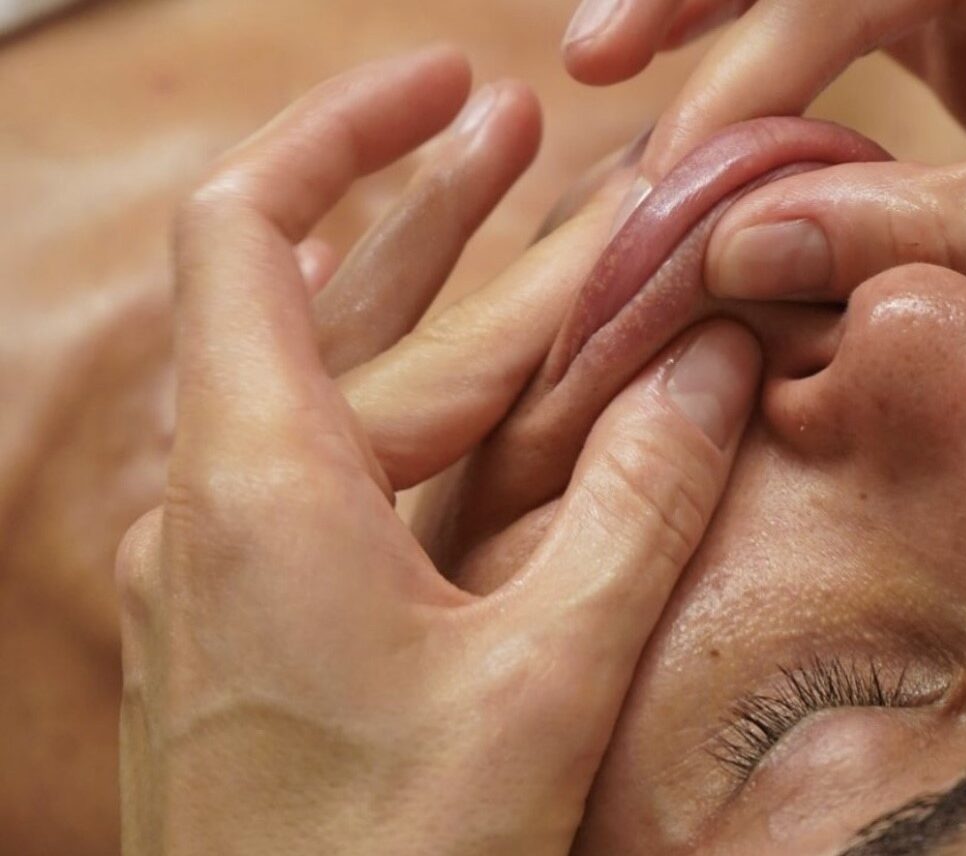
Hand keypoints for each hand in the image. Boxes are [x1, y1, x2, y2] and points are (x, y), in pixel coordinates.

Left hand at [116, 48, 760, 854]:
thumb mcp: (545, 676)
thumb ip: (635, 505)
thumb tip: (710, 361)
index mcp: (259, 486)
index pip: (253, 228)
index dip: (345, 131)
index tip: (448, 79)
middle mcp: (218, 507)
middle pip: (320, 305)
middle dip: (427, 213)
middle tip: (530, 139)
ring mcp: (229, 570)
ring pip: (334, 396)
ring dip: (428, 313)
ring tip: (526, 224)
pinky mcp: (257, 626)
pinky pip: (337, 480)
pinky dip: (416, 416)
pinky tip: (490, 395)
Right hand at [562, 0, 965, 345]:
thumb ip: (917, 229)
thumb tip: (741, 251)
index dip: (747, 89)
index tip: (674, 193)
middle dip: (707, 1)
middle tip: (596, 57)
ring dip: (744, 39)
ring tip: (627, 69)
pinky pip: (877, 38)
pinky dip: (804, 83)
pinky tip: (745, 134)